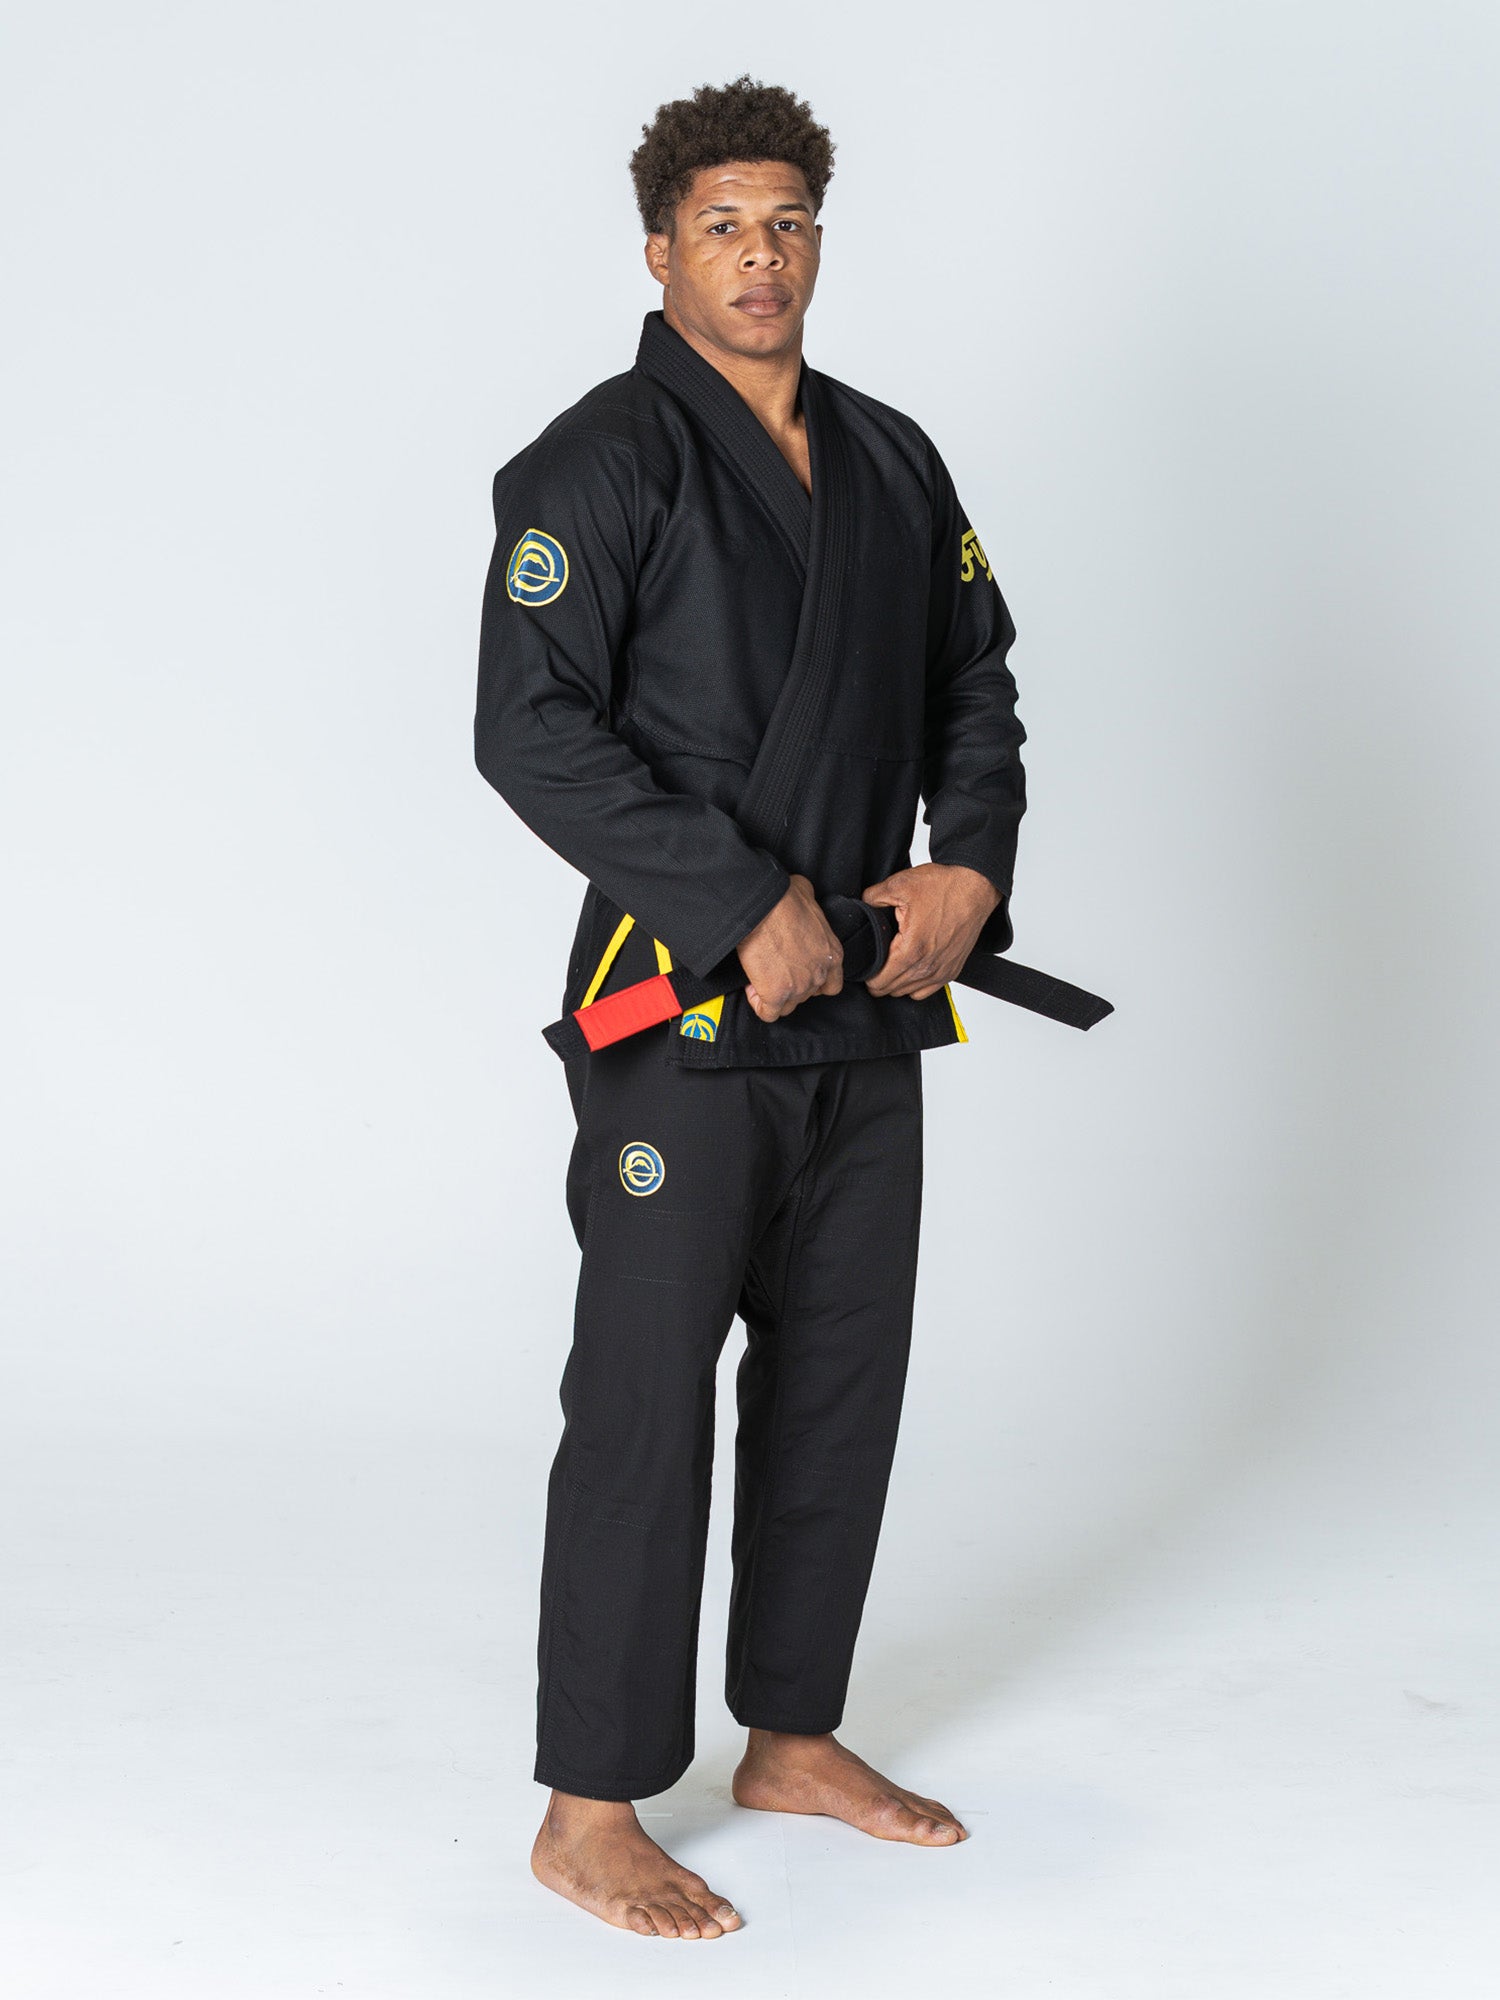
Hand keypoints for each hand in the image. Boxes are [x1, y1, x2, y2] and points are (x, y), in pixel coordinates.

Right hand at [736, 874, 844, 1021]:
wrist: (763, 908)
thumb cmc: (783, 897)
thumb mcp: (807, 895)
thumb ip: (810, 907)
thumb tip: (800, 898)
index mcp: (832, 954)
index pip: (832, 985)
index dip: (814, 981)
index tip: (797, 971)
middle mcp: (819, 974)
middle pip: (807, 996)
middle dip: (790, 986)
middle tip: (774, 970)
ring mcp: (799, 987)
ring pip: (787, 1006)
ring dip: (774, 995)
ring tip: (761, 977)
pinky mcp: (776, 994)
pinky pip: (768, 1013)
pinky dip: (758, 1004)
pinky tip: (752, 986)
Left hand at [860, 864, 1000, 1000]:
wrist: (976, 888)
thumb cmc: (945, 886)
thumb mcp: (900, 884)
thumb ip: (872, 898)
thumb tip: (861, 907)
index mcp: (911, 950)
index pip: (879, 981)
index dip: (866, 973)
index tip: (865, 961)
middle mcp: (927, 966)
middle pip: (890, 990)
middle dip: (878, 978)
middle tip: (875, 959)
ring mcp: (941, 971)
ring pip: (907, 993)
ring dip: (895, 982)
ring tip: (891, 963)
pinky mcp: (952, 970)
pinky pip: (926, 991)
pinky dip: (914, 985)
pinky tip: (910, 968)